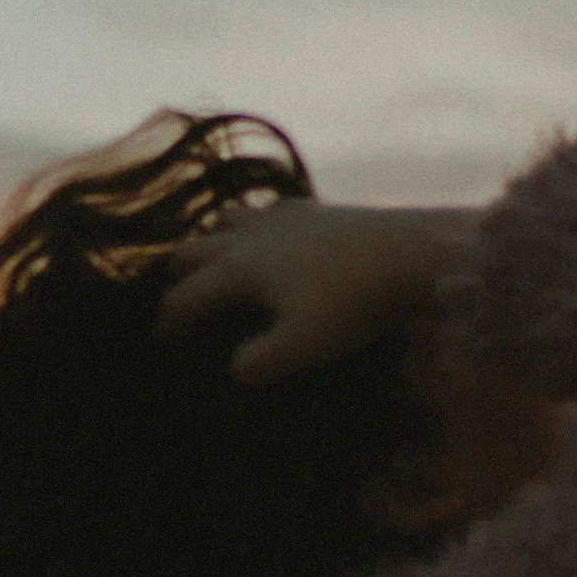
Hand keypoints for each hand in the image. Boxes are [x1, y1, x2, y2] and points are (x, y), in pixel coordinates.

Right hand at [158, 199, 473, 384]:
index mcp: (237, 269)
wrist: (412, 250)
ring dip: (212, 243)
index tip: (164, 347)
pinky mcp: (317, 208)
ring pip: (226, 220)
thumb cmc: (354, 303)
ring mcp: (283, 215)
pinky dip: (255, 227)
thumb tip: (236, 368)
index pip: (185, 298)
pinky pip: (268, 210)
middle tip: (180, 304)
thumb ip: (258, 363)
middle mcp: (249, 234)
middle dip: (179, 279)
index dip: (169, 325)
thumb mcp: (303, 347)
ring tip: (217, 266)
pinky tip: (273, 237)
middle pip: (193, 250)